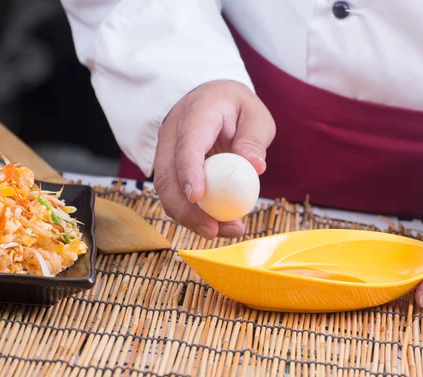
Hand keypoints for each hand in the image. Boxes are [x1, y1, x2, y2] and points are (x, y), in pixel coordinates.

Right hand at [153, 80, 275, 239]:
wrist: (210, 99)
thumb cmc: (236, 108)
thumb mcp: (254, 115)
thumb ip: (254, 139)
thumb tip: (256, 167)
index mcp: (196, 114)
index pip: (187, 144)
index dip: (188, 171)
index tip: (196, 197)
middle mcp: (173, 135)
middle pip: (167, 177)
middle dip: (186, 210)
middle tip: (214, 230)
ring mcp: (167, 153)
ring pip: (167, 192)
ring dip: (190, 218)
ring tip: (221, 232)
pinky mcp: (170, 170)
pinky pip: (175, 196)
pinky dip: (192, 214)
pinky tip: (216, 225)